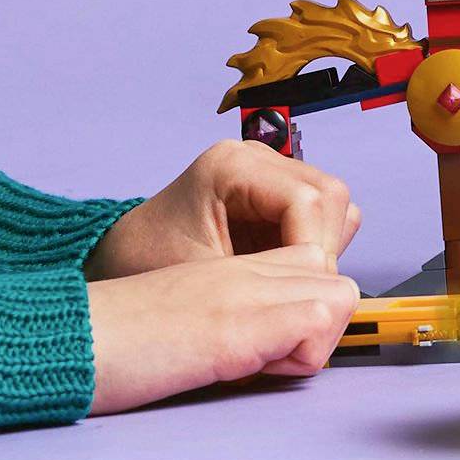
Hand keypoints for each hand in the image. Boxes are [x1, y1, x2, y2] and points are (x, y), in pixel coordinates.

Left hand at [84, 142, 360, 278]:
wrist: (127, 254)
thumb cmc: (150, 260)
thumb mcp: (203, 276)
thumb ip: (264, 281)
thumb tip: (320, 301)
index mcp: (234, 166)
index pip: (308, 200)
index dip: (314, 250)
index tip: (303, 291)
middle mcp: (256, 158)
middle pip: (330, 195)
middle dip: (324, 247)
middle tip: (302, 291)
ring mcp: (269, 172)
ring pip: (332, 203)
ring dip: (323, 245)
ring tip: (292, 282)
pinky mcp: (275, 192)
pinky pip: (320, 214)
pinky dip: (314, 244)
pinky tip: (287, 271)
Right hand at [85, 244, 362, 412]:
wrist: (63, 339)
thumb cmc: (110, 343)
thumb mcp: (184, 317)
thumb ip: (228, 321)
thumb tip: (267, 353)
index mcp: (228, 266)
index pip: (310, 265)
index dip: (308, 308)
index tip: (272, 347)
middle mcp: (243, 269)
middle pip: (335, 276)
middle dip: (322, 324)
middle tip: (273, 360)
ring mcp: (244, 290)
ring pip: (339, 295)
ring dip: (315, 340)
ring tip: (261, 366)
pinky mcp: (238, 323)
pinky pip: (318, 322)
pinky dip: (303, 356)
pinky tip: (252, 370)